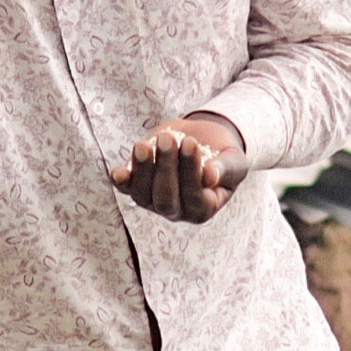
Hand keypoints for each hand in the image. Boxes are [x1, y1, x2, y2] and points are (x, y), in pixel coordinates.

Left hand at [109, 113, 244, 223]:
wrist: (203, 141)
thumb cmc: (222, 156)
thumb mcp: (234, 161)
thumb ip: (226, 169)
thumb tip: (209, 176)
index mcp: (202, 209)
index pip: (193, 198)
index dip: (190, 172)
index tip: (191, 144)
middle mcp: (176, 210)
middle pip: (165, 200)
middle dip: (165, 169)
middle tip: (168, 140)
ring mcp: (153, 200)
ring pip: (142, 194)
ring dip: (142, 170)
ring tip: (145, 145)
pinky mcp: (137, 183)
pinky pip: (125, 187)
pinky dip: (120, 181)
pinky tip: (116, 172)